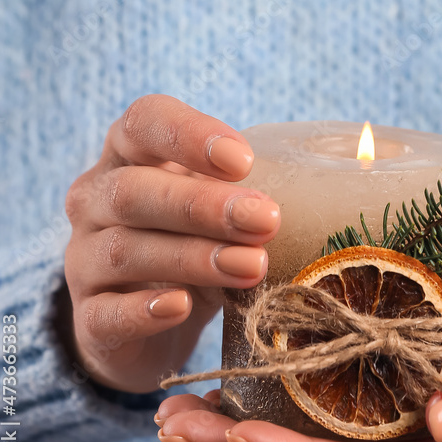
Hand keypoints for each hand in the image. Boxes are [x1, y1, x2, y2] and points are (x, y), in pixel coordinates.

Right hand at [61, 94, 280, 392]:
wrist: (142, 320)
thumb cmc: (195, 239)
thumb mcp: (218, 202)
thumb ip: (255, 182)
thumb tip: (359, 165)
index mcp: (128, 154)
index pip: (145, 121)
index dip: (190, 134)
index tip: (243, 159)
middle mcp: (96, 199)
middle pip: (135, 190)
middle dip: (203, 204)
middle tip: (267, 219)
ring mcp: (83, 259)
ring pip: (126, 250)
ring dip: (193, 256)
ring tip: (252, 266)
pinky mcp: (87, 319)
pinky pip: (107, 312)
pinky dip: (146, 309)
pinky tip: (184, 307)